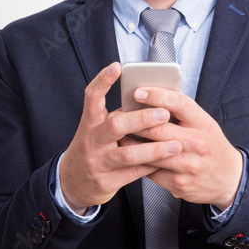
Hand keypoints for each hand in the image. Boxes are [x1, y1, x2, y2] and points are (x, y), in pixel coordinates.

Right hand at [59, 62, 183, 212]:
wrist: (72, 182)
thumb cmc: (93, 148)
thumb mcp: (97, 130)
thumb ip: (118, 118)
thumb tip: (151, 101)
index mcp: (89, 122)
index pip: (92, 96)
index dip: (103, 80)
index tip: (117, 66)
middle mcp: (91, 140)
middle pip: (115, 126)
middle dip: (141, 119)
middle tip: (164, 113)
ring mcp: (97, 162)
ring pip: (127, 155)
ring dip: (154, 149)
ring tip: (176, 145)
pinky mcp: (106, 182)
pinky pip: (133, 174)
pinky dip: (152, 167)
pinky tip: (167, 162)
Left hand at [125, 87, 242, 208]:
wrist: (229, 179)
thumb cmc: (212, 146)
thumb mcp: (204, 123)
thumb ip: (182, 112)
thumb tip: (153, 98)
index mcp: (203, 124)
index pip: (178, 104)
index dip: (156, 96)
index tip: (138, 91)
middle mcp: (197, 144)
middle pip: (158, 129)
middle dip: (136, 122)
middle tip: (120, 115)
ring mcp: (187, 166)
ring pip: (150, 152)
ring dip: (132, 143)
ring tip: (121, 135)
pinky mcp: (178, 184)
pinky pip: (151, 171)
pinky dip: (139, 162)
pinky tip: (132, 155)